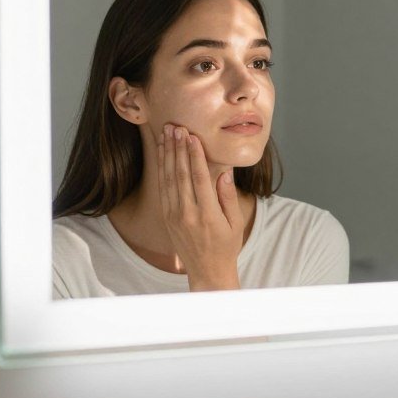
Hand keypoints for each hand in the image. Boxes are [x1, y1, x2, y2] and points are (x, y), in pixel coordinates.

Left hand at [157, 124, 245, 290]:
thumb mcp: (235, 222)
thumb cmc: (226, 245)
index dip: (194, 155)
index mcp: (207, 214)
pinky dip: (162, 168)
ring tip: (166, 133)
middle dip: (178, 148)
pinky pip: (163, 188)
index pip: (199, 178)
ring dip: (167, 154)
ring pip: (168, 179)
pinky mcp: (167, 217)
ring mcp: (174, 215)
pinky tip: (163, 153)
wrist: (207, 271)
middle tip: (176, 126)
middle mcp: (188, 213)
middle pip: (180, 174)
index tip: (192, 136)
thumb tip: (224, 171)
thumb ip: (228, 196)